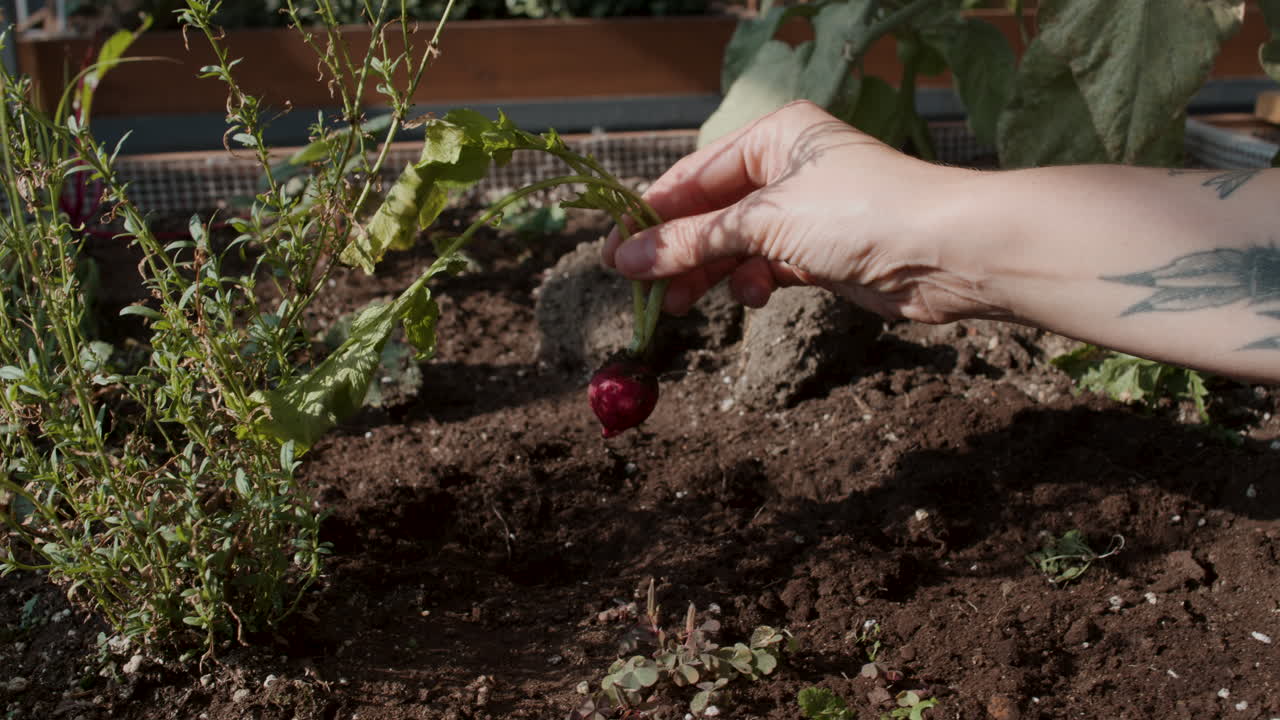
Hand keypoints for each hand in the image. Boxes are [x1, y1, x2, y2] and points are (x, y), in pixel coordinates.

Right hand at [603, 101, 999, 322]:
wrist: (948, 251)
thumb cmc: (860, 212)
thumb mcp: (764, 221)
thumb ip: (691, 242)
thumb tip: (624, 260)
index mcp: (773, 137)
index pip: (692, 176)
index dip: (649, 216)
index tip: (611, 253)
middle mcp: (786, 169)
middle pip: (710, 213)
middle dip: (676, 252)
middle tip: (638, 290)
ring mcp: (805, 212)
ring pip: (734, 245)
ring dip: (707, 274)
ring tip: (677, 306)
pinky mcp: (821, 252)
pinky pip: (765, 266)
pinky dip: (750, 283)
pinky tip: (750, 296)